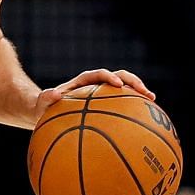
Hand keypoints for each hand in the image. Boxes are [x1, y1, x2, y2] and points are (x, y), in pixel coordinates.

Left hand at [36, 68, 155, 114]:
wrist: (46, 112)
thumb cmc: (43, 108)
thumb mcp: (42, 103)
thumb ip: (46, 98)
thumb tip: (54, 93)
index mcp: (82, 82)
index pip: (97, 75)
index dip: (108, 77)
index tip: (117, 84)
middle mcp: (95, 85)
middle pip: (118, 77)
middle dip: (133, 82)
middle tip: (144, 92)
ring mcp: (102, 93)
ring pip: (125, 88)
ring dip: (138, 92)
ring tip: (152, 101)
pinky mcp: (106, 103)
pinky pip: (122, 103)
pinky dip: (133, 107)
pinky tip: (144, 119)